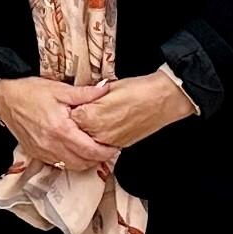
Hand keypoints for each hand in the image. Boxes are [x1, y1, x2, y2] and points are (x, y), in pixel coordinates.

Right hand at [0, 74, 120, 172]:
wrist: (5, 98)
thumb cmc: (31, 91)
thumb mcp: (59, 89)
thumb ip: (85, 93)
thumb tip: (107, 88)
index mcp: (61, 129)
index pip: (90, 150)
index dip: (106, 151)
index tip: (115, 146)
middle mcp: (51, 145)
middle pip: (83, 162)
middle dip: (99, 158)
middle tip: (107, 148)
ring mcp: (43, 152)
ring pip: (72, 166)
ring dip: (85, 162)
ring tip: (93, 150)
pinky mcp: (36, 154)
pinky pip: (58, 164)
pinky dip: (70, 161)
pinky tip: (74, 150)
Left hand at [74, 68, 198, 153]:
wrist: (162, 100)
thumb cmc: (137, 90)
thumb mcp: (108, 87)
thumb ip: (89, 96)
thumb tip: (78, 100)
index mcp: (91, 116)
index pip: (69, 118)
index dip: (72, 111)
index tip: (74, 106)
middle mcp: (98, 133)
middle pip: (76, 133)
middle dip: (77, 124)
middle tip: (82, 114)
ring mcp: (109, 142)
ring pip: (88, 142)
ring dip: (88, 133)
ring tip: (94, 121)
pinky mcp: (120, 146)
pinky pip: (102, 145)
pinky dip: (100, 138)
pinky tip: (105, 127)